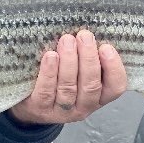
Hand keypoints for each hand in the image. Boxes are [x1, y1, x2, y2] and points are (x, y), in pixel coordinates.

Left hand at [8, 30, 126, 124]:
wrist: (28, 104)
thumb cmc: (59, 79)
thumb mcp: (79, 71)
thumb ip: (87, 57)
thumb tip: (90, 31)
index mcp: (99, 97)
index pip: (115, 87)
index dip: (114, 68)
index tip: (106, 47)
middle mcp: (83, 107)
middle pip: (90, 85)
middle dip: (88, 59)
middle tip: (84, 36)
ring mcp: (61, 111)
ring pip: (68, 88)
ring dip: (69, 62)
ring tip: (67, 40)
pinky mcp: (40, 108)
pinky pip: (46, 91)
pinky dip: (49, 73)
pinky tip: (50, 56)